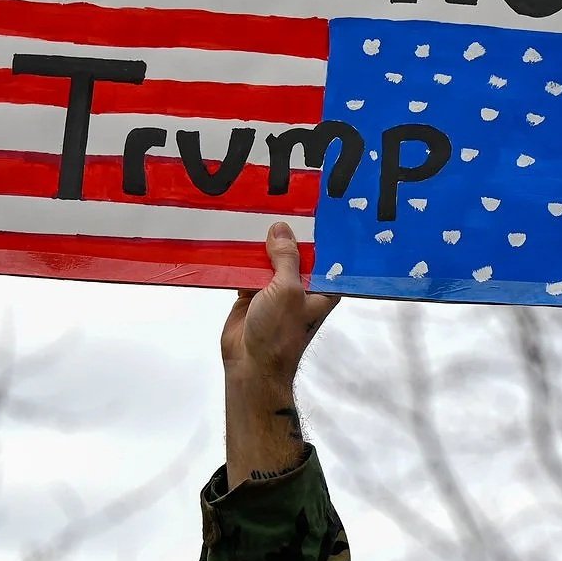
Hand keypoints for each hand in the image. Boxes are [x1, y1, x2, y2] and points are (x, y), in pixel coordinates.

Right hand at [222, 223, 340, 481]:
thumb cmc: (279, 333)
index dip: (324, 231)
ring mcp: (276, 289)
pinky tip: (234, 232)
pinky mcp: (251, 292)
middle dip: (287, 231)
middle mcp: (301, 286)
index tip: (319, 202)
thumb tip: (282, 228)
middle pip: (295, 251)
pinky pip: (247, 267)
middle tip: (281, 196)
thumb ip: (286, 258)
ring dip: (261, 242)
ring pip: (269, 257)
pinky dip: (240, 255)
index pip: (327, 254)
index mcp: (321, 287)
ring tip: (255, 206)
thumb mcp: (288, 289)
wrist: (250, 364)